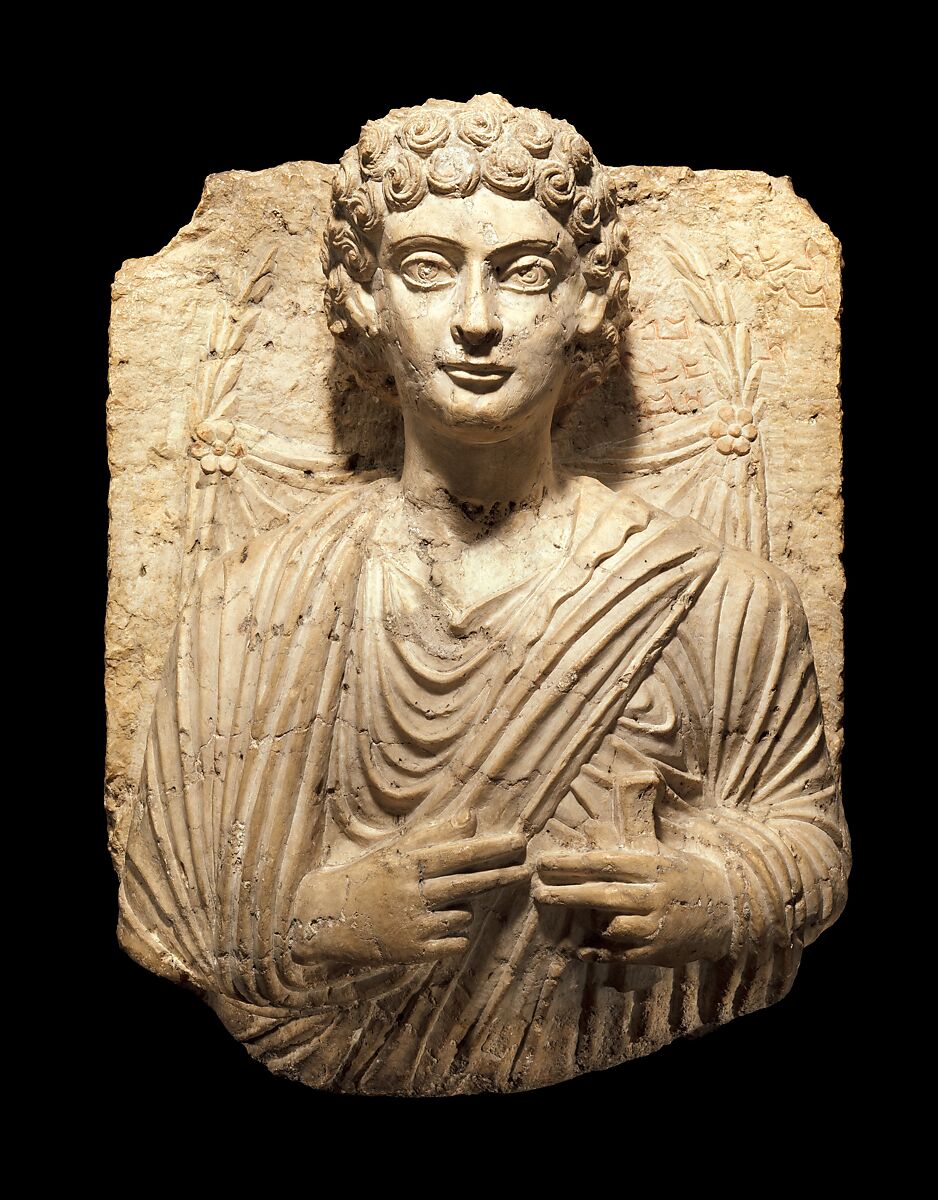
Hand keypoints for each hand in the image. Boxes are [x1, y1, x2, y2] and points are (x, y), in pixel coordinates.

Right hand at [291, 814, 528, 968]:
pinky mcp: (414, 953)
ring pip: (463, 913)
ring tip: (432, 904)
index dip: (493, 848)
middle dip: (502, 874)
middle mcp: (413, 893)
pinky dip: (455, 934)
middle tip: (527, 868)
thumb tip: (471, 817)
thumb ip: (436, 834)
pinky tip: (435, 926)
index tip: (520, 842)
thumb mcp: (397, 850)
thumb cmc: (368, 877)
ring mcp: (415, 925)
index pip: (460, 853)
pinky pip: (455, 942)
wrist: (327, 917)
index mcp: (409, 864)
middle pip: (469, 883)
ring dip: (461, 907)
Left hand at [532, 844, 733, 965]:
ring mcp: (657, 926)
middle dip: (565, 894)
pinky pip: (623, 954)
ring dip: (590, 921)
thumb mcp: (663, 851)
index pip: (604, 863)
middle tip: (537, 892)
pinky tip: (582, 950)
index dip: (570, 863)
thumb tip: (611, 808)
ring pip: (613, 925)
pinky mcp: (659, 952)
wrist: (732, 910)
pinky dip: (600, 952)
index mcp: (652, 866)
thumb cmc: (686, 874)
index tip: (542, 863)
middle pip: (602, 895)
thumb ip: (634, 835)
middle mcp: (653, 895)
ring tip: (568, 914)